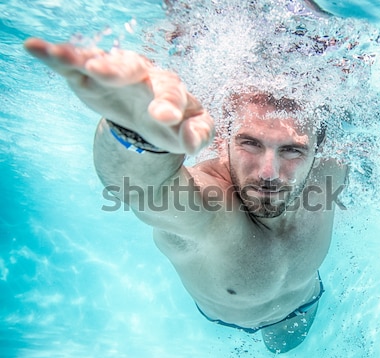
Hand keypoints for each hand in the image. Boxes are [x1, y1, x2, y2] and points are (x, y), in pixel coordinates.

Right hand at [24, 38, 213, 153]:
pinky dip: (56, 55)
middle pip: (132, 67)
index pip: (172, 93)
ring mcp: (117, 73)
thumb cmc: (172, 125)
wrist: (149, 117)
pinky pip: (75, 61)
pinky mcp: (92, 76)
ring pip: (101, 60)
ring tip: (61, 56)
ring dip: (82, 57)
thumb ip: (197, 135)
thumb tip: (191, 141)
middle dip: (118, 70)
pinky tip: (36, 48)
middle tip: (102, 72)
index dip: (168, 104)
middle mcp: (144, 75)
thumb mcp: (190, 133)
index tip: (163, 117)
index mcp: (170, 90)